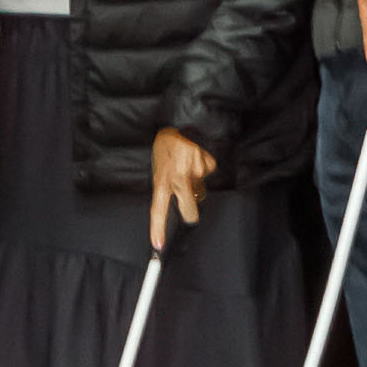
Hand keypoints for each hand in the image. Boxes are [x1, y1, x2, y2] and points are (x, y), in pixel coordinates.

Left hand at [146, 128, 214, 248]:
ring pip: (200, 189)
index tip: (158, 245)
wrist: (181, 121)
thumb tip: (176, 202)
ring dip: (195, 181)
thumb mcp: (158, 167)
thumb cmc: (166, 145)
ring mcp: (193, 172)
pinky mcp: (206, 163)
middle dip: (190, 213)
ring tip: (186, 164)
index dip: (157, 228)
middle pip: (190, 211)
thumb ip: (166, 186)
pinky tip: (196, 157)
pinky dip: (203, 168)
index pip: (158, 209)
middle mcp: (177, 178)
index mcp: (161, 180)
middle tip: (189, 208)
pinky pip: (208, 173)